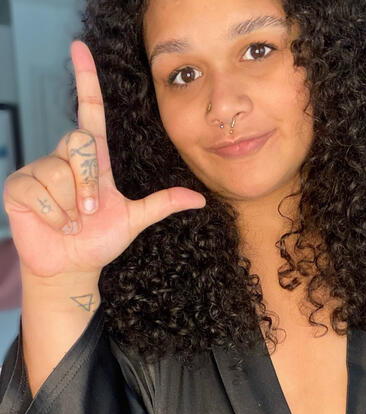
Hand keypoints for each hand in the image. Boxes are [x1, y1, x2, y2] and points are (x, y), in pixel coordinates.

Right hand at [2, 40, 205, 278]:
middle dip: (87, 185)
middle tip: (88, 213)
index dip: (86, 80)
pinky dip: (52, 215)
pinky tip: (53, 224)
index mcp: (94, 161)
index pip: (90, 112)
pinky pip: (38, 192)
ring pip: (58, 174)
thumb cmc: (98, 240)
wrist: (72, 267)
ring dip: (70, 207)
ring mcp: (40, 171)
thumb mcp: (134, 219)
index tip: (79, 48)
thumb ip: (162, 204)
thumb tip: (200, 199)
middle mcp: (66, 159)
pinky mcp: (19, 186)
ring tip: (70, 222)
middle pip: (79, 145)